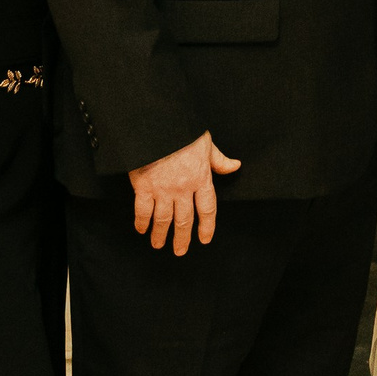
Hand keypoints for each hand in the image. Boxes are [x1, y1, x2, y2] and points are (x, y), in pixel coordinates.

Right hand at [129, 131, 241, 254]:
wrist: (158, 124)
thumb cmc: (182, 131)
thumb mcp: (206, 143)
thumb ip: (219, 159)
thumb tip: (235, 166)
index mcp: (201, 178)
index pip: (207, 209)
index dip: (207, 227)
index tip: (204, 238)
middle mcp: (183, 188)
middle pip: (184, 220)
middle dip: (182, 238)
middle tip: (180, 251)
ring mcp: (163, 189)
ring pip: (163, 219)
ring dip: (161, 234)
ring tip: (158, 244)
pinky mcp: (144, 187)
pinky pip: (143, 210)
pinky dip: (142, 222)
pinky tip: (141, 229)